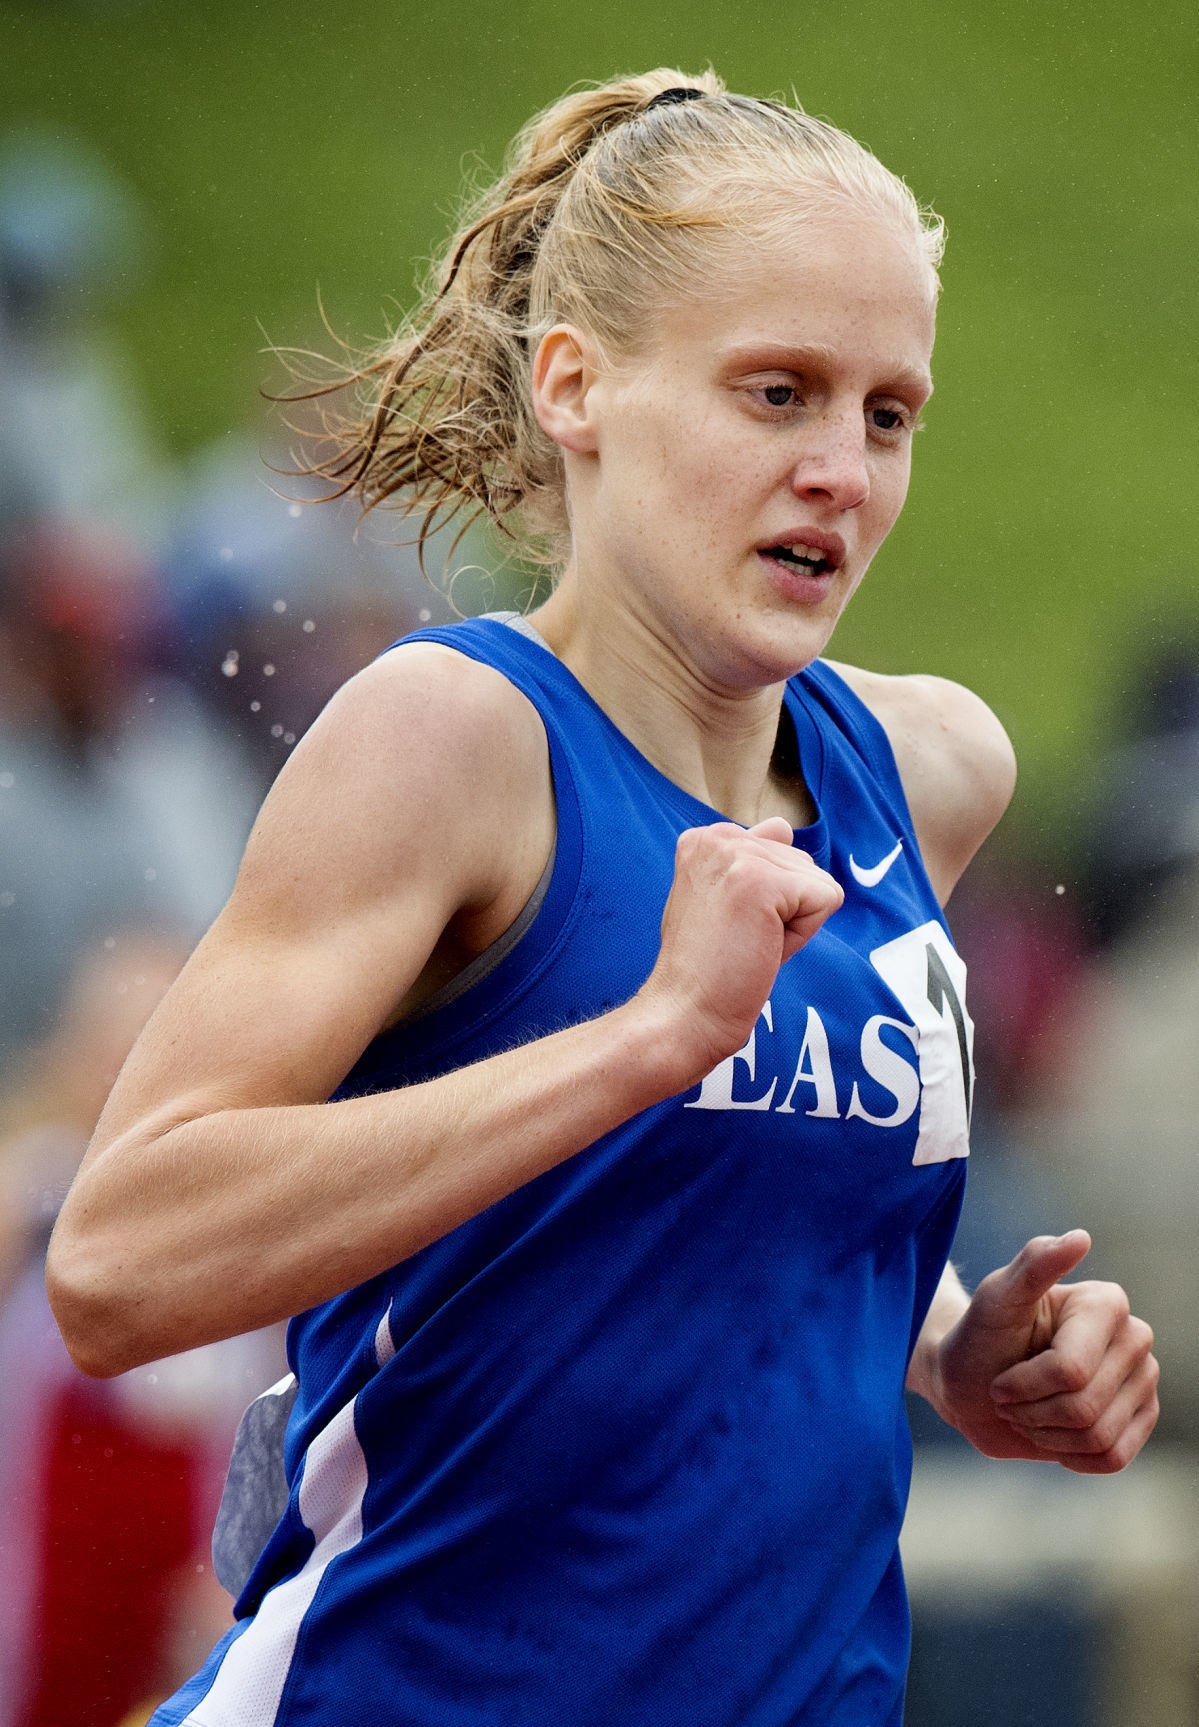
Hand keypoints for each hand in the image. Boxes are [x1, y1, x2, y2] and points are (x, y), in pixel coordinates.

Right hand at [641, 816, 842, 1080]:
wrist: (685, 1013)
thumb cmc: (707, 970)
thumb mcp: (723, 899)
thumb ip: (752, 860)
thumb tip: (782, 825)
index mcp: (704, 839)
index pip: (778, 853)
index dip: (769, 902)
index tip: (729, 928)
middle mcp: (717, 837)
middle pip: (802, 866)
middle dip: (786, 912)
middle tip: (739, 941)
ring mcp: (739, 856)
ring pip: (816, 884)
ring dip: (794, 925)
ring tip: (748, 945)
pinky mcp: (763, 882)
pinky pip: (826, 899)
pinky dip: (803, 935)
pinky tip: (761, 948)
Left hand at [928, 1231, 1158, 1473]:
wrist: (972, 1386)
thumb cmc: (980, 1338)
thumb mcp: (995, 1300)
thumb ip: (1032, 1265)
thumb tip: (1079, 1238)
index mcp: (1106, 1303)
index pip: (1071, 1371)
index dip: (1024, 1384)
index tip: (999, 1376)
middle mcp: (1135, 1338)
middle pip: (1085, 1408)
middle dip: (1033, 1411)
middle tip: (1009, 1395)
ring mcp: (1142, 1380)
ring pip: (1099, 1437)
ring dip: (1047, 1435)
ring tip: (1027, 1412)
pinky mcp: (1140, 1418)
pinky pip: (1113, 1458)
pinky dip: (1071, 1455)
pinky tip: (1052, 1432)